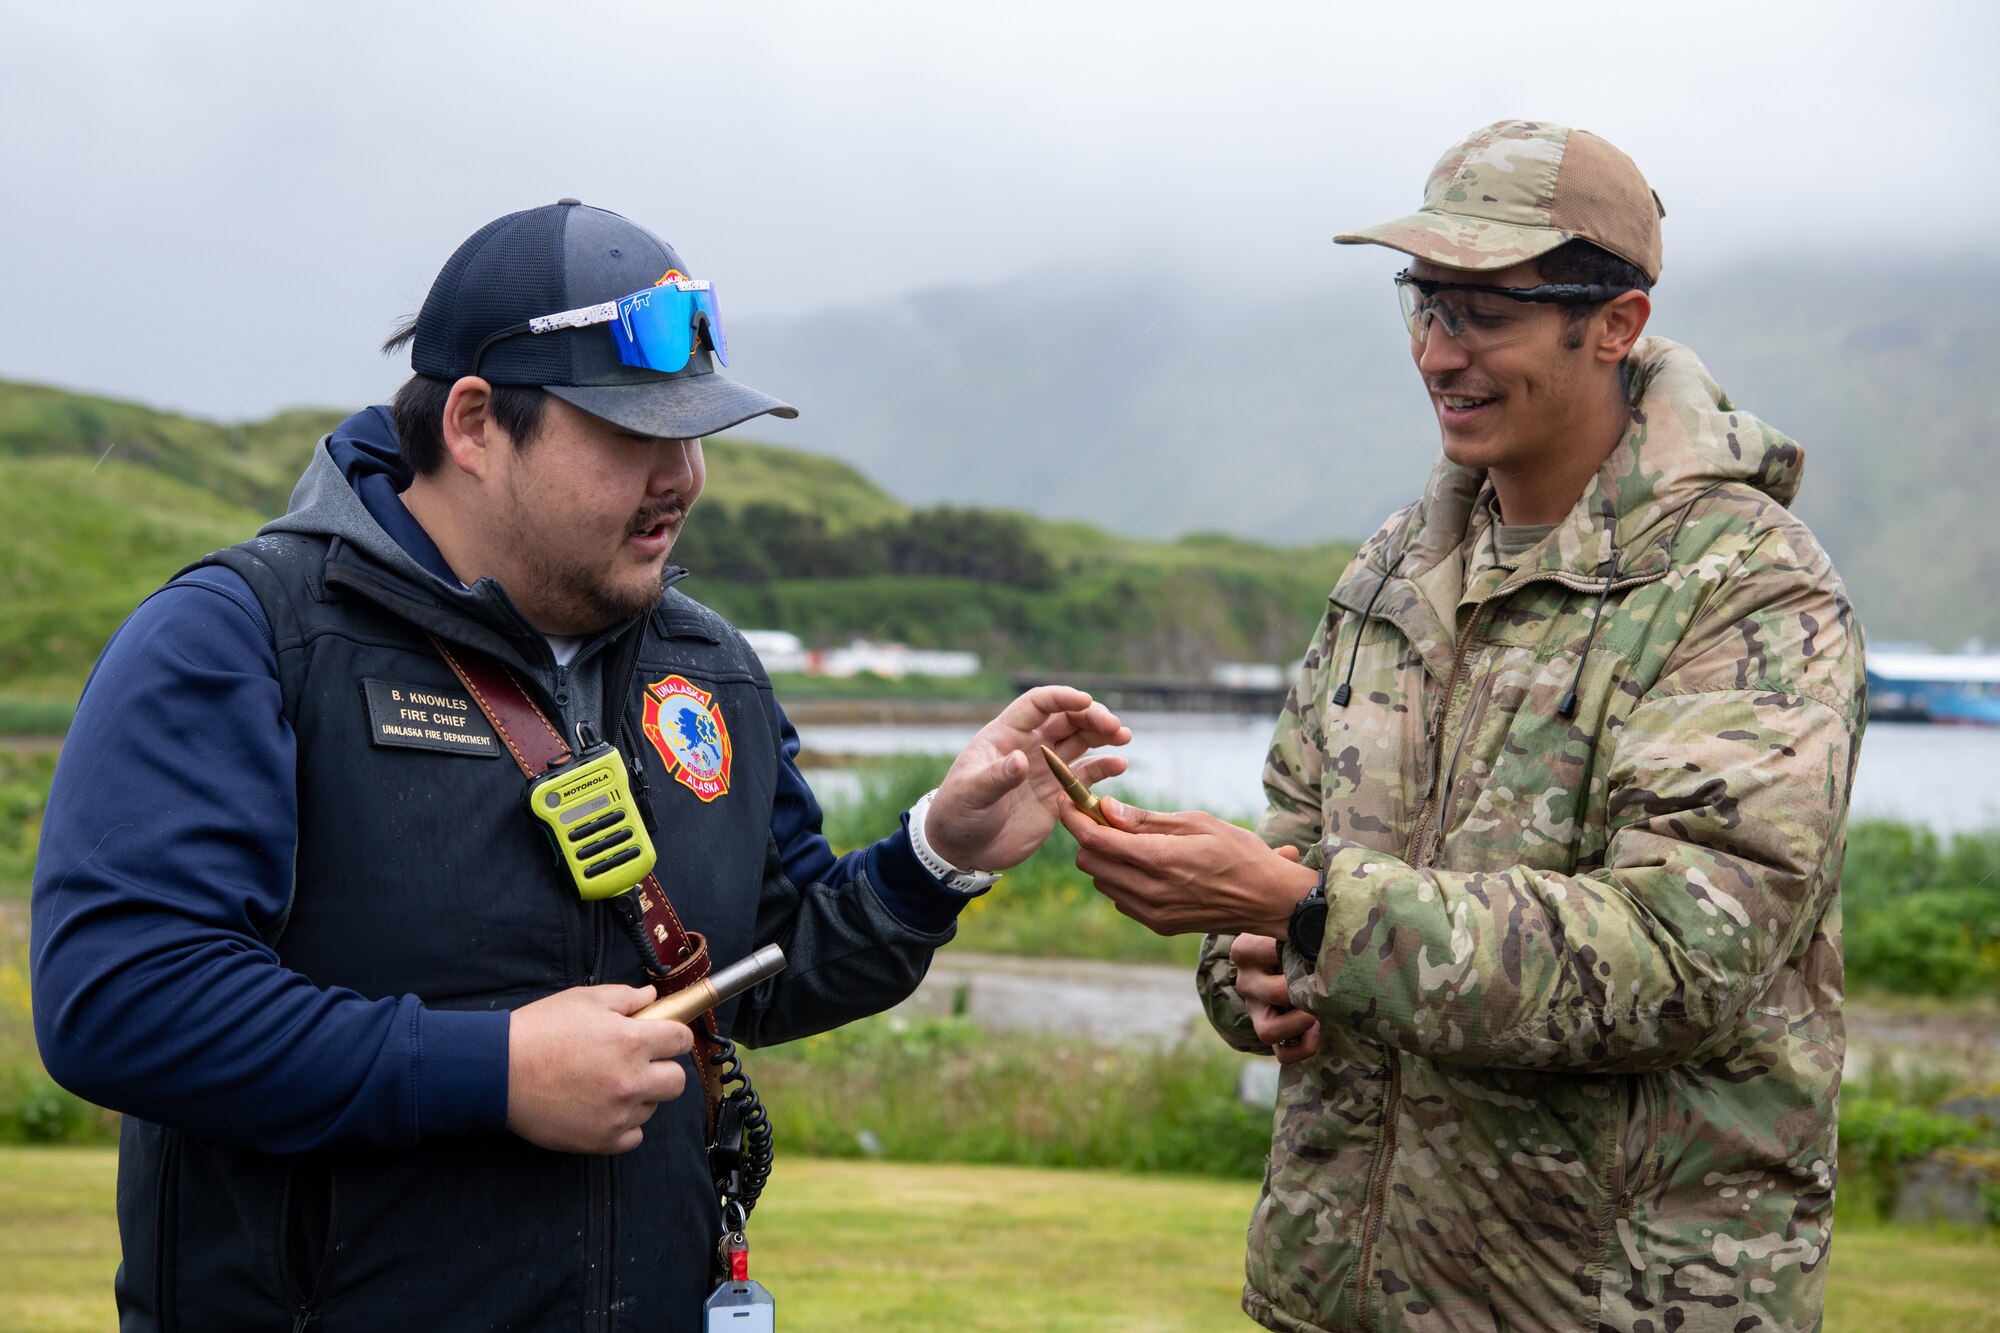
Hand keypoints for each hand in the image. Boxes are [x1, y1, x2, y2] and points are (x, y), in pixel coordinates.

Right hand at [507, 984, 693, 1153]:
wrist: (499, 1072)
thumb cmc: (539, 1032)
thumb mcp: (584, 1000)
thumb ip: (625, 998)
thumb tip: (650, 997)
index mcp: (632, 1041)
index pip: (681, 1041)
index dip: (673, 1036)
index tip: (662, 1037)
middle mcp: (631, 1080)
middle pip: (677, 1080)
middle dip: (663, 1068)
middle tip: (638, 1062)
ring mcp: (618, 1114)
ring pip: (652, 1107)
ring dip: (639, 1096)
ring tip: (607, 1083)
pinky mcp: (602, 1140)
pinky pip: (633, 1137)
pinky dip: (624, 1125)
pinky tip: (603, 1109)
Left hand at [924, 685, 1129, 869]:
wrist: (962, 848)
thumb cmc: (956, 814)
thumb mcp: (969, 794)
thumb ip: (995, 778)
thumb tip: (1021, 760)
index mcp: (1005, 735)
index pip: (1038, 704)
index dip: (1062, 698)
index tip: (1086, 701)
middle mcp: (1029, 745)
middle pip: (1067, 718)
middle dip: (1092, 716)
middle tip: (1114, 726)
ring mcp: (1046, 768)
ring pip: (1081, 741)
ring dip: (1103, 735)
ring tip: (1124, 736)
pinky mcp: (1057, 793)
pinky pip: (1085, 774)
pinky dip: (1103, 767)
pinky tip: (1119, 765)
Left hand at [1060, 798, 1318, 936]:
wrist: (1269, 900)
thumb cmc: (1239, 852)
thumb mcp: (1196, 822)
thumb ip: (1146, 820)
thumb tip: (1106, 808)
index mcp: (1158, 860)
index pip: (1095, 841)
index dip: (1075, 819)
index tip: (1067, 802)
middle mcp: (1149, 891)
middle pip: (1090, 864)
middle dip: (1091, 839)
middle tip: (1108, 820)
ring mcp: (1152, 913)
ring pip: (1102, 883)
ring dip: (1106, 861)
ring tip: (1133, 843)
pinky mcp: (1159, 926)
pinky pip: (1121, 900)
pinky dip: (1122, 881)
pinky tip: (1146, 868)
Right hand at [1230, 932, 1318, 1063]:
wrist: (1279, 954)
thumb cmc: (1291, 934)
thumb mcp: (1288, 924)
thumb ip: (1303, 920)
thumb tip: (1331, 912)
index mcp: (1245, 950)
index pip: (1270, 950)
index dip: (1305, 950)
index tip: (1324, 946)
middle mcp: (1245, 981)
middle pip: (1277, 993)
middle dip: (1308, 992)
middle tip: (1329, 982)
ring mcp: (1254, 1010)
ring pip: (1269, 1031)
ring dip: (1302, 1023)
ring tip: (1321, 1009)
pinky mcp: (1268, 1030)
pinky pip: (1283, 1053)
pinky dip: (1304, 1046)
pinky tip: (1317, 1029)